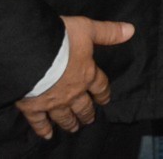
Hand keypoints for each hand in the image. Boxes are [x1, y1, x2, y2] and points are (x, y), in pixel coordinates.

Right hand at [14, 16, 133, 139]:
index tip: (104, 100)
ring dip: (70, 122)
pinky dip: (43, 129)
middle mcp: (72, 92)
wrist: (32, 55)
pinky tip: (47, 134)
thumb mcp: (88, 29)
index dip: (103, 93)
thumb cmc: (61, 41)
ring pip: (64, 116)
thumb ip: (108, 32)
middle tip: (89, 119)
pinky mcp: (33, 108)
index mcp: (86, 74)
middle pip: (83, 106)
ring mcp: (53, 102)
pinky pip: (39, 122)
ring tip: (73, 127)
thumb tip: (131, 30)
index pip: (99, 86)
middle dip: (87, 113)